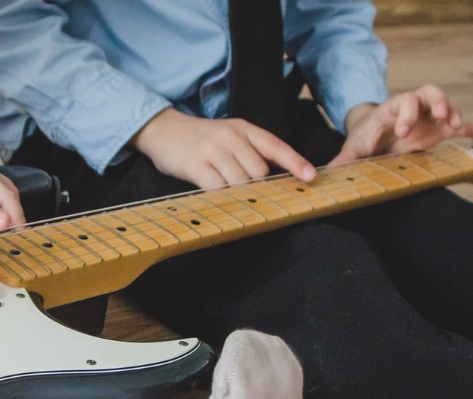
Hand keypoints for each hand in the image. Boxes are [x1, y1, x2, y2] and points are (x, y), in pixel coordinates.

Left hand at [0, 143, 26, 230]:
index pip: (1, 193)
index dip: (11, 212)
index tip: (13, 229)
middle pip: (10, 194)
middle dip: (16, 215)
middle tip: (17, 236)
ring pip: (10, 194)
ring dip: (13, 212)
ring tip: (13, 232)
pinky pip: (4, 194)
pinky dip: (7, 208)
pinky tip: (2, 223)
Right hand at [131, 108, 315, 188]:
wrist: (162, 130)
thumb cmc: (200, 138)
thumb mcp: (229, 135)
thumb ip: (250, 151)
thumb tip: (272, 179)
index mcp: (243, 128)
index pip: (275, 146)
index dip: (295, 162)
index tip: (311, 177)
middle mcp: (231, 136)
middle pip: (259, 172)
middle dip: (255, 185)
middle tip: (240, 187)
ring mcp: (213, 150)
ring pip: (240, 183)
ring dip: (237, 192)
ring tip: (224, 186)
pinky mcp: (196, 165)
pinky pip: (218, 188)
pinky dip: (221, 196)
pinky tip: (215, 193)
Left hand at [330, 85, 472, 164]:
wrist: (375, 134)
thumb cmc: (365, 138)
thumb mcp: (354, 148)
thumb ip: (343, 160)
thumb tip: (325, 174)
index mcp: (392, 109)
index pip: (403, 101)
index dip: (406, 113)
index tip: (403, 132)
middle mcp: (413, 108)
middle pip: (429, 92)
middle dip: (437, 101)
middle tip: (440, 116)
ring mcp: (428, 116)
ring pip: (445, 103)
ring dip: (453, 112)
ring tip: (456, 125)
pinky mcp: (438, 129)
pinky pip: (458, 125)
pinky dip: (470, 128)